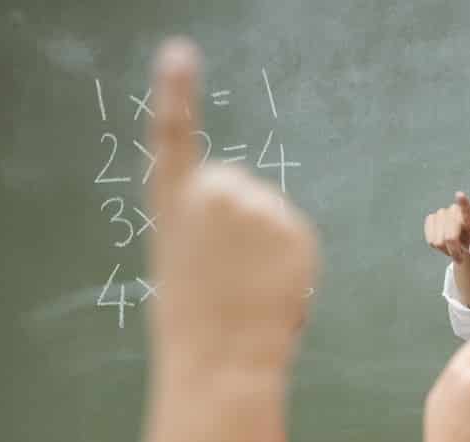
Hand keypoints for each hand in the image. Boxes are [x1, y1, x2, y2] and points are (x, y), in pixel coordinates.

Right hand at [140, 38, 316, 441]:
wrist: (223, 360)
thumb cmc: (196, 324)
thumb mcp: (184, 262)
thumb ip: (207, 228)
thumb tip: (246, 225)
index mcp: (172, 200)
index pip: (173, 133)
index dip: (177, 91)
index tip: (180, 53)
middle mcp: (214, 192)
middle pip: (239, 187)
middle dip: (241, 222)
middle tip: (230, 276)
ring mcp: (258, 207)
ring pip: (271, 214)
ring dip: (268, 245)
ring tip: (250, 288)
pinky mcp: (296, 230)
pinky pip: (297, 236)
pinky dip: (293, 259)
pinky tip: (274, 287)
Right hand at [424, 192, 469, 262]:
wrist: (467, 240)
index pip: (467, 208)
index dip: (463, 202)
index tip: (459, 195)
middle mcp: (455, 210)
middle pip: (449, 237)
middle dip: (454, 250)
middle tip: (462, 255)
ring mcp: (441, 213)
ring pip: (438, 241)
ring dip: (446, 249)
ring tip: (455, 247)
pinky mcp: (430, 219)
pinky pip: (430, 240)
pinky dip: (438, 247)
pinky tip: (445, 243)